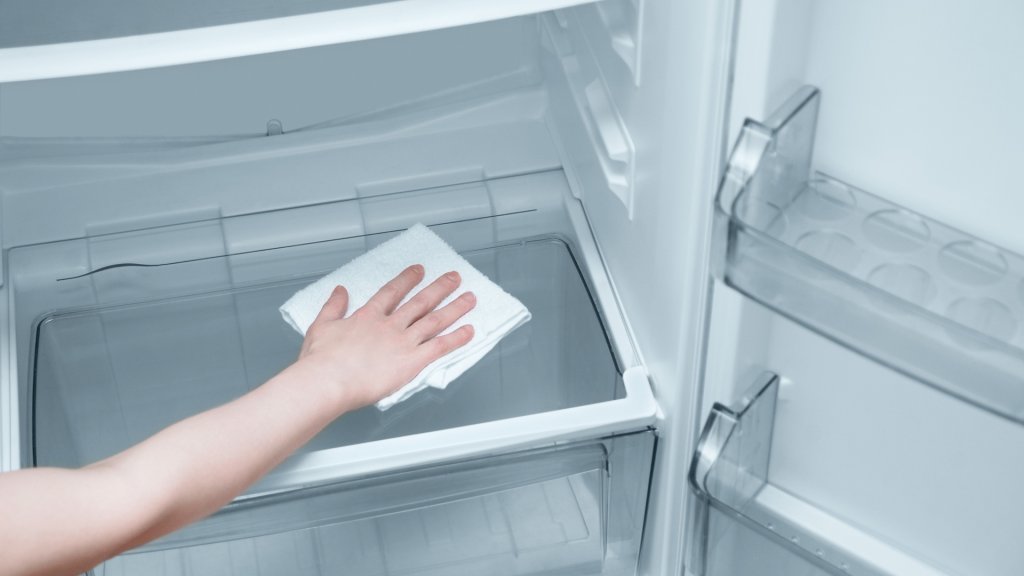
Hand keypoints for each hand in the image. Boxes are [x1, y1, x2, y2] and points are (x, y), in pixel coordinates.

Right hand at [296, 264, 475, 410]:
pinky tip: (469, 330)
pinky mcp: (412, 361)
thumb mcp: (321, 326)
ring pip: (435, 320)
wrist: (328, 380)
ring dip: (455, 308)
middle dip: (440, 287)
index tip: (419, 270)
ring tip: (470, 298)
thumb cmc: (321, 360)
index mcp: (368, 316)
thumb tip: (339, 290)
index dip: (407, 280)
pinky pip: (440, 346)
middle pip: (420, 302)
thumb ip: (333, 306)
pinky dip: (457, 338)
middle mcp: (390, 325)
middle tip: (455, 277)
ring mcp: (403, 341)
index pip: (392, 292)